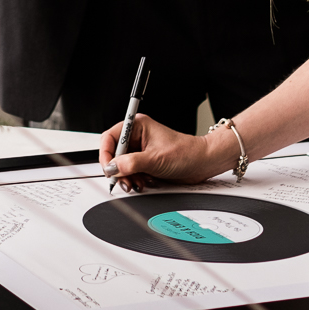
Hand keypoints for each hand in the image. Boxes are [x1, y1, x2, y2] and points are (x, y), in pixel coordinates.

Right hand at [97, 118, 229, 189]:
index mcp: (138, 126)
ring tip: (137, 183)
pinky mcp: (146, 162)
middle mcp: (138, 137)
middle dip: (119, 169)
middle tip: (123, 180)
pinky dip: (136, 179)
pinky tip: (145, 182)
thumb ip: (131, 163)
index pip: (111, 137)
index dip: (106, 153)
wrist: (202, 163)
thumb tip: (113, 167)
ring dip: (128, 177)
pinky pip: (132, 172)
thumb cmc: (186, 153)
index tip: (109, 168)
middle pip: (115, 154)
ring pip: (123, 165)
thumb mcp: (155, 159)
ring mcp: (142, 150)